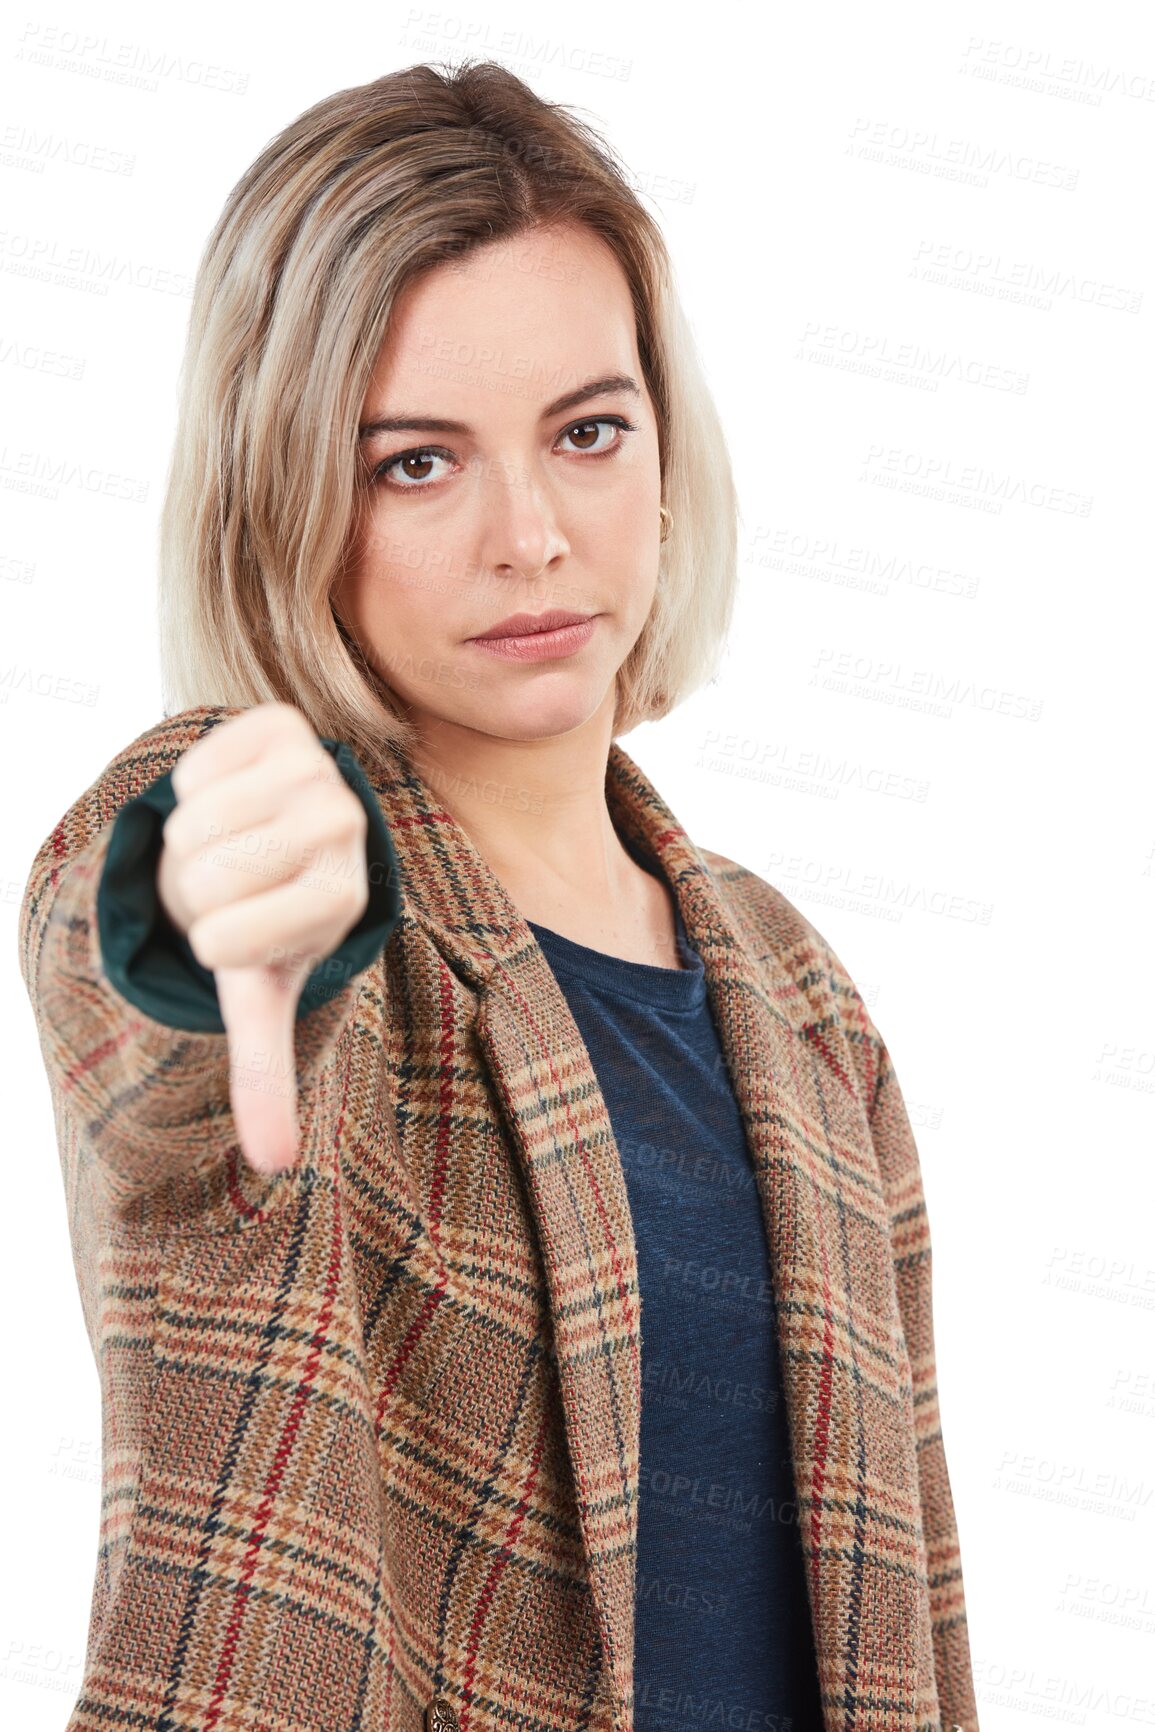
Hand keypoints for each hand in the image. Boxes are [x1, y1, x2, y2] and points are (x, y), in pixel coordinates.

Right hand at [158, 703, 368, 1174]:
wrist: (282, 840)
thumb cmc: (265, 924)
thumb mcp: (264, 994)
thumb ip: (267, 1073)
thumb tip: (276, 1162)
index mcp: (343, 900)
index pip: (226, 936)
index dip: (213, 939)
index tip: (244, 934)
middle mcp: (347, 828)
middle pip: (207, 872)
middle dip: (198, 887)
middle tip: (233, 886)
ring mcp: (320, 769)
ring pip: (193, 816)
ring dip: (191, 836)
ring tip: (232, 845)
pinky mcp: (283, 725)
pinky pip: (197, 762)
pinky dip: (193, 785)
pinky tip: (231, 798)